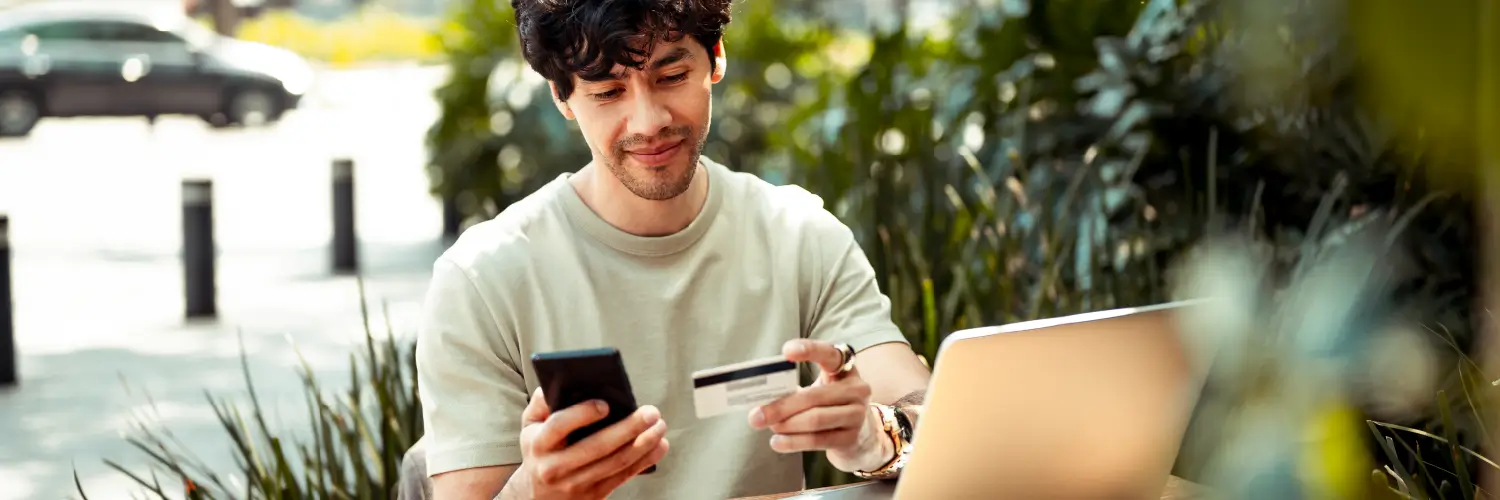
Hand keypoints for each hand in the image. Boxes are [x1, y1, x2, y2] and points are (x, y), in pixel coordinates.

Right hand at [505, 387, 668, 498]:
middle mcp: (555, 467)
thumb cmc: (538, 451)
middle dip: (628, 428)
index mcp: (539, 444)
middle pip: (596, 447)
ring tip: (660, 425)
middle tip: (651, 412)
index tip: (605, 404)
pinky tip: (660, 445)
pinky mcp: (594, 495)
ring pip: (615, 463)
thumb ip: (541, 403)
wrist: (537, 497)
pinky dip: (645, 460)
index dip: (582, 414)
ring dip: (643, 444)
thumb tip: (559, 381)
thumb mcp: (529, 427)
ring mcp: (576, 484)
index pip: (559, 426)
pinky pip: (623, 476)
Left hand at [748, 339, 892, 473]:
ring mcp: (857, 414)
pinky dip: (794, 442)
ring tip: (769, 427)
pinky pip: (819, 440)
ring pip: (816, 419)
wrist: (860, 434)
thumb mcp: (818, 389)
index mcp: (845, 368)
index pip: (829, 354)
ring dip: (787, 424)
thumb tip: (762, 399)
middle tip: (756, 415)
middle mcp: (856, 389)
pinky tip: (778, 442)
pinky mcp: (851, 438)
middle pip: (814, 396)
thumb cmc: (830, 405)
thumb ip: (795, 388)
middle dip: (782, 406)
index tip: (786, 352)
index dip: (809, 350)